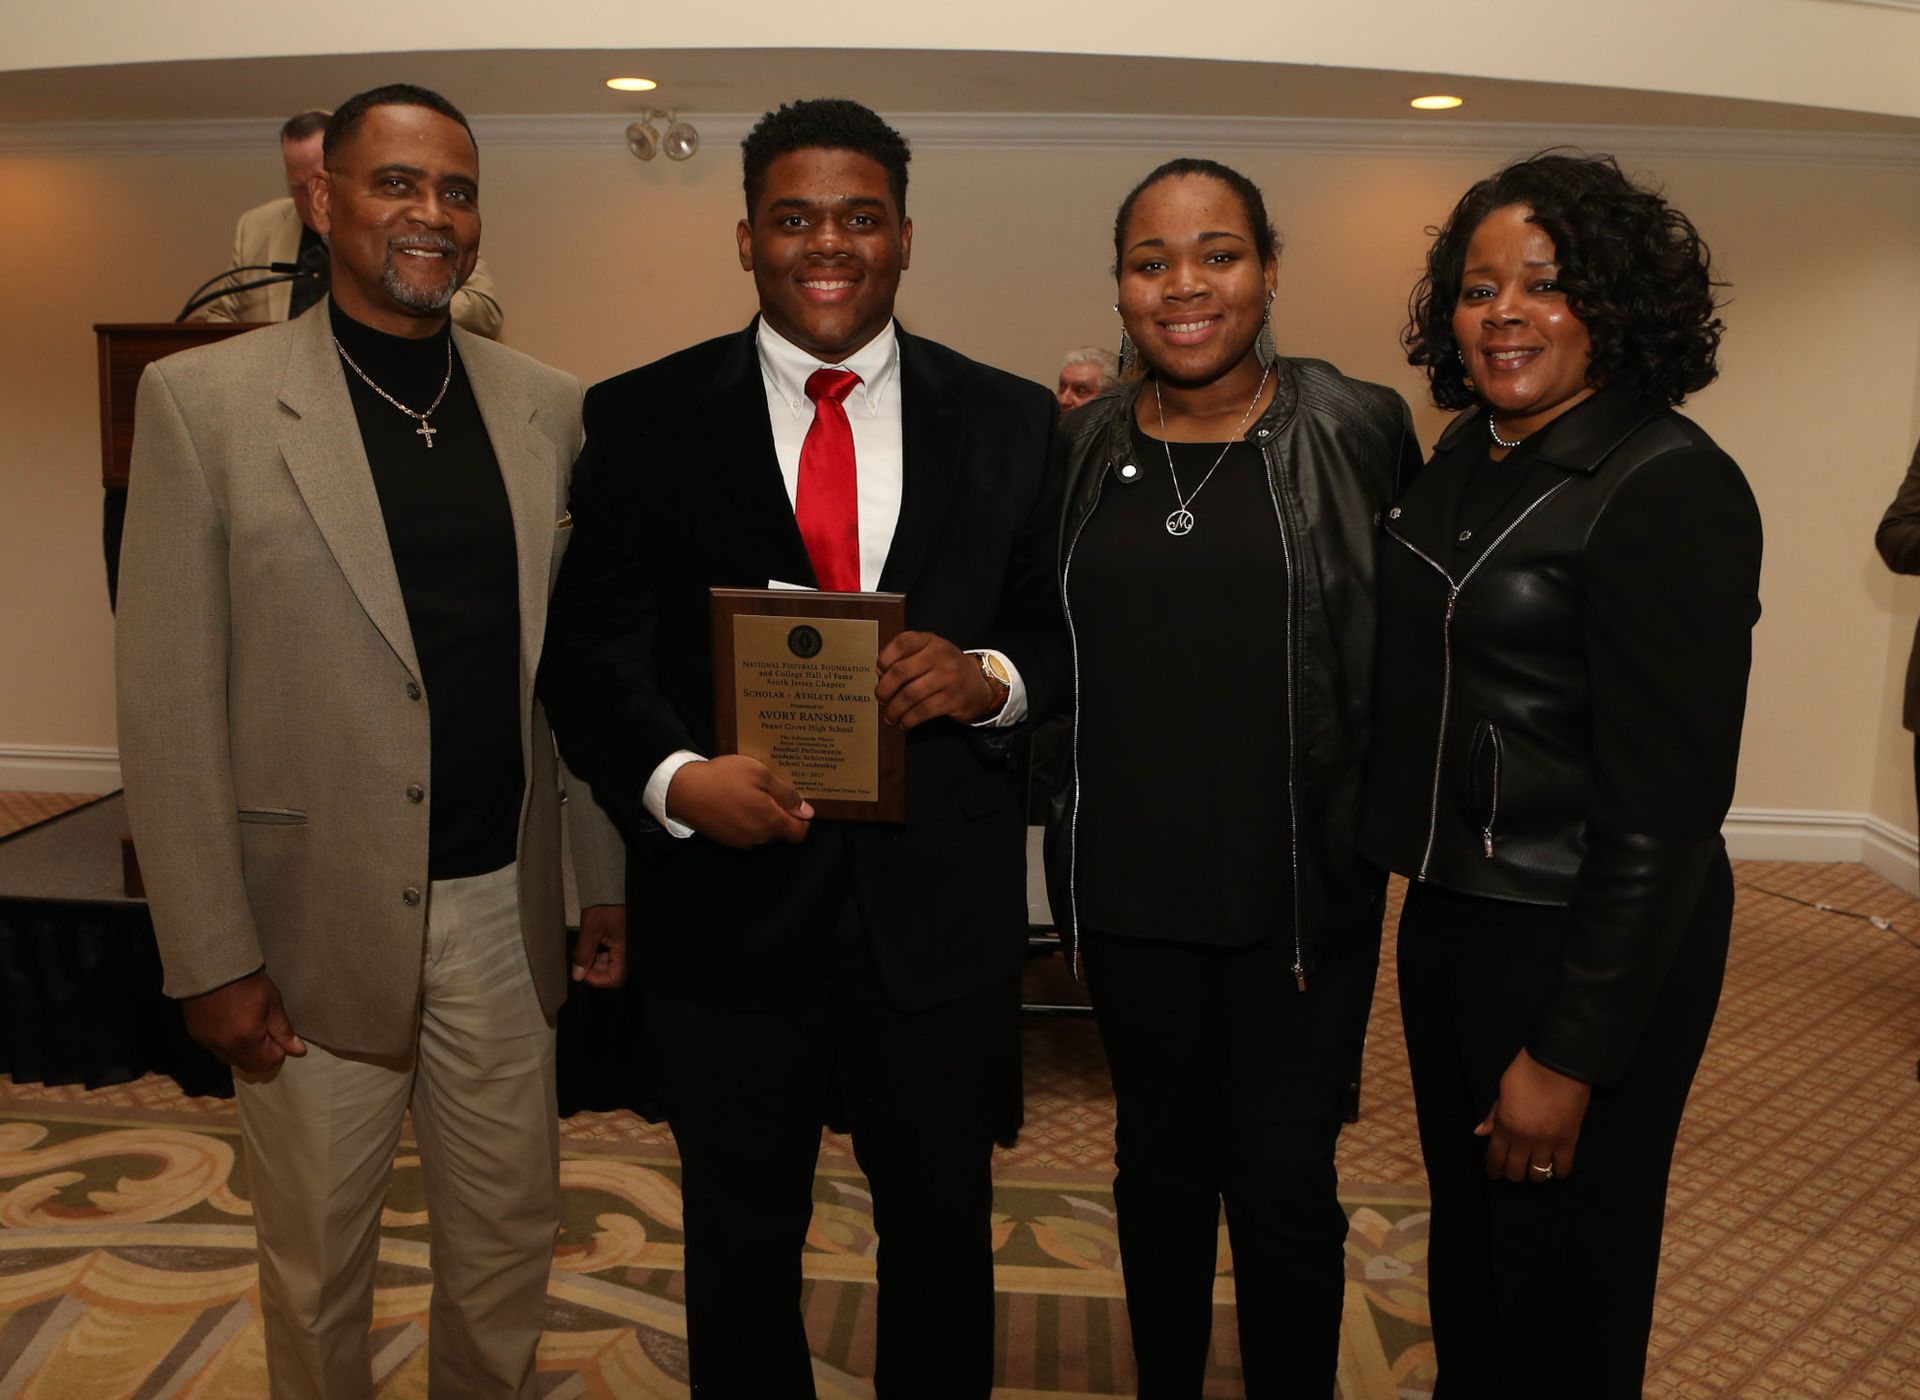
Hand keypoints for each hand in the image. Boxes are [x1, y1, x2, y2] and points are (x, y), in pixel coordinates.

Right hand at [182, 969, 305, 1073]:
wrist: (211, 966)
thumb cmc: (248, 983)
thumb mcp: (272, 1003)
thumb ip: (283, 1030)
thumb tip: (298, 1051)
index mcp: (247, 1039)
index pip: (269, 1062)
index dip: (278, 1050)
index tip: (277, 1034)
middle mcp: (226, 1047)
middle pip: (250, 1066)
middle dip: (262, 1055)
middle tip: (265, 1032)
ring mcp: (208, 1044)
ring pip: (232, 1060)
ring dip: (244, 1052)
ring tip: (247, 1027)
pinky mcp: (196, 1037)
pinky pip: (216, 1050)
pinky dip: (227, 1044)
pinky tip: (229, 1025)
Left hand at [572, 904, 628, 986]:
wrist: (610, 889)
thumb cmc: (604, 907)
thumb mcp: (590, 930)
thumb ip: (584, 954)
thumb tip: (577, 976)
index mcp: (624, 950)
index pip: (615, 979)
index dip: (597, 979)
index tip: (582, 970)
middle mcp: (627, 951)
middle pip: (611, 972)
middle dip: (593, 969)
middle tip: (580, 957)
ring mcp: (624, 946)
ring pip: (609, 964)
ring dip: (594, 961)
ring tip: (584, 948)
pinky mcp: (619, 941)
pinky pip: (609, 954)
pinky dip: (597, 953)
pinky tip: (590, 943)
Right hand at [666, 754, 812, 847]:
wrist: (684, 790)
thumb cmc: (725, 777)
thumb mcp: (760, 775)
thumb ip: (787, 795)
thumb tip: (808, 812)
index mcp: (770, 822)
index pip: (800, 833)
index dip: (803, 819)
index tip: (796, 802)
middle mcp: (758, 838)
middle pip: (782, 833)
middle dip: (783, 816)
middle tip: (773, 792)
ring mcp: (741, 841)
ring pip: (763, 833)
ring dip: (764, 818)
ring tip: (754, 795)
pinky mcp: (726, 840)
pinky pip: (747, 834)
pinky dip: (748, 822)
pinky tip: (738, 803)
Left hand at [875, 631, 998, 729]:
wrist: (980, 684)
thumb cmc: (946, 668)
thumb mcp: (931, 651)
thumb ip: (907, 655)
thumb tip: (879, 674)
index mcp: (931, 641)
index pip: (902, 643)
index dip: (885, 658)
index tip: (878, 672)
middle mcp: (940, 656)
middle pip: (900, 672)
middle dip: (884, 689)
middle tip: (880, 698)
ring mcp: (948, 677)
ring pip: (909, 695)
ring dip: (894, 710)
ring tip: (890, 716)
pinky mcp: (952, 699)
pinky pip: (922, 712)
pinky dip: (908, 720)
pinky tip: (904, 723)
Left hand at [1475, 1048, 1591, 1182]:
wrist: (1557, 1064)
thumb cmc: (1526, 1072)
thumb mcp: (1503, 1091)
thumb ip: (1493, 1115)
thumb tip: (1480, 1132)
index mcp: (1504, 1126)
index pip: (1495, 1158)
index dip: (1494, 1170)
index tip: (1495, 1174)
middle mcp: (1523, 1139)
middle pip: (1515, 1171)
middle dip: (1512, 1176)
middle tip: (1513, 1174)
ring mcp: (1546, 1142)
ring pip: (1538, 1174)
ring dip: (1535, 1176)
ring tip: (1534, 1172)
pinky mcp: (1568, 1140)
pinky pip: (1563, 1166)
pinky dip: (1559, 1172)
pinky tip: (1555, 1171)